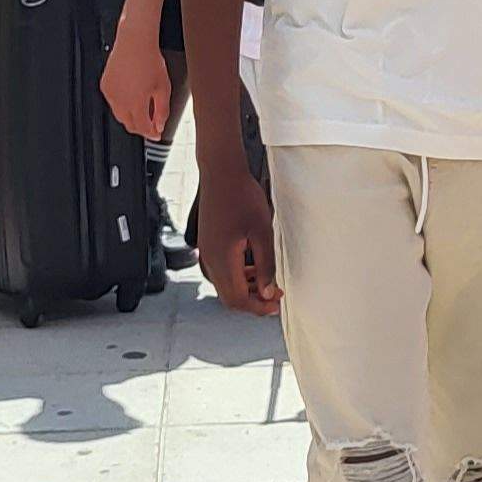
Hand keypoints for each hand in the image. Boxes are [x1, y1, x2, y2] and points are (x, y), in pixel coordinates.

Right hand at [100, 26, 173, 140]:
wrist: (134, 41)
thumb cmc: (149, 60)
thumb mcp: (163, 88)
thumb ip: (162, 111)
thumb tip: (159, 125)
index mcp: (135, 103)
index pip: (142, 128)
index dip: (151, 133)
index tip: (156, 133)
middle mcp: (120, 101)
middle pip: (129, 125)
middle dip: (141, 127)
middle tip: (151, 123)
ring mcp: (110, 94)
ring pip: (120, 115)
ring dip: (131, 116)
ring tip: (143, 105)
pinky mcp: (105, 86)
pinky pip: (113, 103)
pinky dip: (122, 104)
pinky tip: (132, 95)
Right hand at [196, 170, 278, 315]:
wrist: (221, 173)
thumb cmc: (242, 197)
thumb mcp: (263, 233)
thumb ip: (266, 266)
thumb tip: (267, 292)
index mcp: (223, 260)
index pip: (237, 299)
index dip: (258, 307)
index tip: (275, 304)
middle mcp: (210, 260)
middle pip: (229, 297)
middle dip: (252, 301)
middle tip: (274, 296)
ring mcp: (206, 252)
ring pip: (224, 285)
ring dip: (245, 289)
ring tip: (267, 282)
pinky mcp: (207, 245)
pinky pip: (220, 271)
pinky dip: (237, 277)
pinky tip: (252, 267)